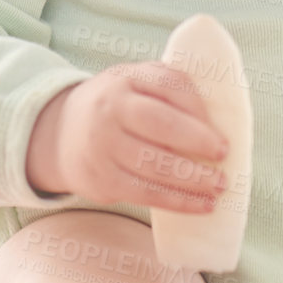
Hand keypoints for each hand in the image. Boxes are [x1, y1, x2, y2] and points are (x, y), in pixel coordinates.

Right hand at [27, 63, 229, 212]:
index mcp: (126, 78)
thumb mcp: (134, 83)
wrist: (58, 133)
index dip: (198, 107)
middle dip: (198, 140)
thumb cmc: (115, 107)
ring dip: (193, 178)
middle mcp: (111, 108)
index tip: (220, 127)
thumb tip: (218, 120)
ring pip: (155, 164)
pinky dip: (178, 201)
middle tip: (224, 154)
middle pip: (161, 124)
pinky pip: (146, 193)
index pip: (169, 85)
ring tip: (220, 185)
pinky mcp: (102, 180)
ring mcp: (103, 145)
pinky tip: (202, 205)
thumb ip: (169, 90)